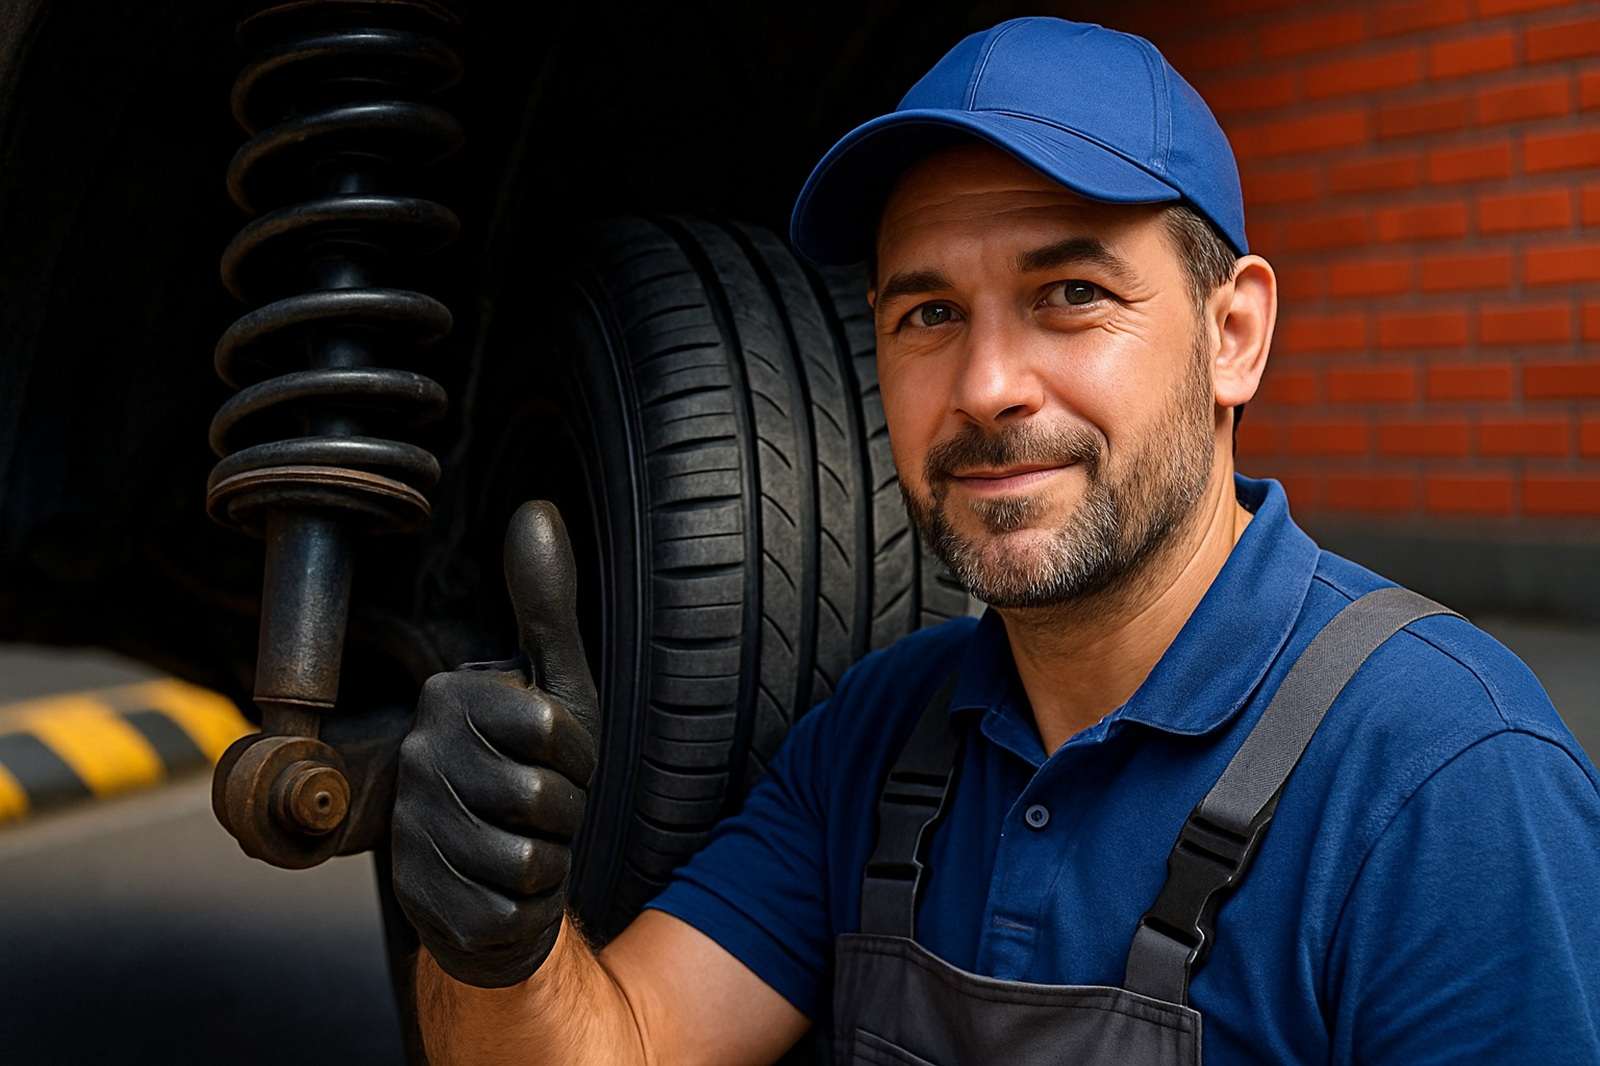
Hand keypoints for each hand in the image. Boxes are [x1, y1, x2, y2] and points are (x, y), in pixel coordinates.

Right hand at [392, 501, 599, 987]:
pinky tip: (507, 888)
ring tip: (526, 844)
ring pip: (525, 858)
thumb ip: (547, 607)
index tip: (561, 761)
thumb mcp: (557, 689)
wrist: (498, 876)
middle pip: (540, 795)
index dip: (578, 756)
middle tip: (543, 810)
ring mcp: (409, 831)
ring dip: (548, 861)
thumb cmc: (536, 774)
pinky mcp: (415, 899)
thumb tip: (536, 512)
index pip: (551, 727)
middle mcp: (416, 757)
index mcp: (448, 699)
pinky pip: (508, 910)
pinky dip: (528, 907)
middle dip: (565, 813)